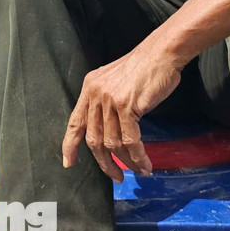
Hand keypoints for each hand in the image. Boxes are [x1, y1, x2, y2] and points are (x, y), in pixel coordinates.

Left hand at [62, 46, 181, 182]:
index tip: (68, 162)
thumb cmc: (143, 69)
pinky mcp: (127, 106)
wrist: (160, 54)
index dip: (70, 145)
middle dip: (104, 163)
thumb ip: (106, 104)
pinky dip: (138, 156)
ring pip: (112, 143)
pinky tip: (145, 163)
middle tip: (116, 176)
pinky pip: (130, 140)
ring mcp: (110, 100)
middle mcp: (95, 94)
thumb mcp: (115, 83)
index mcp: (89, 88)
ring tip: (138, 170)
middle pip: (93, 139)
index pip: (75, 122)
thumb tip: (107, 134)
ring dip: (126, 162)